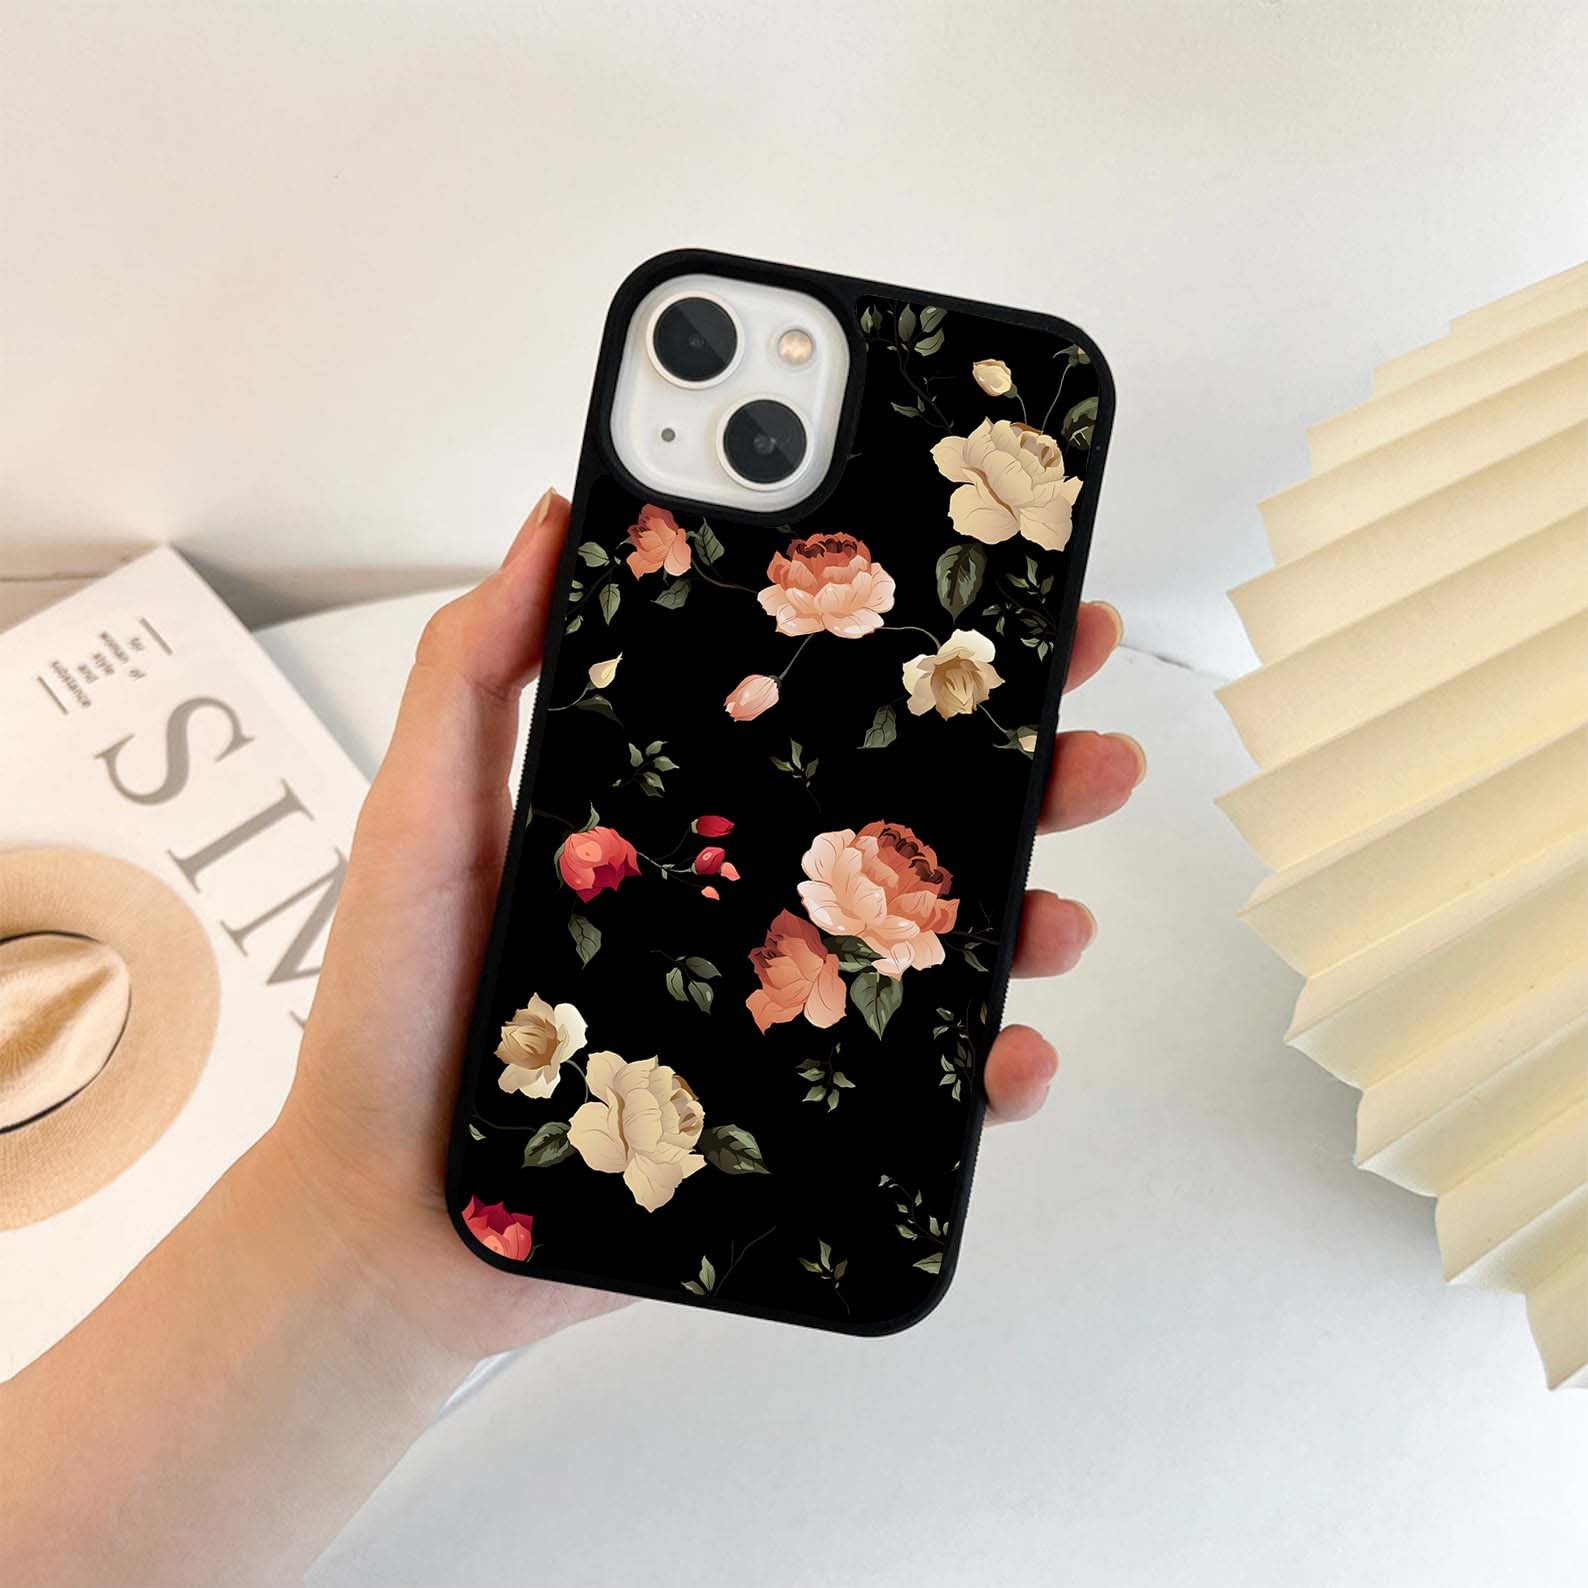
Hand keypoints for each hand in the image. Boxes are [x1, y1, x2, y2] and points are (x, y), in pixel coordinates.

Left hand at [268, 489, 1144, 1361]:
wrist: (395, 1215)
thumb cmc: (403, 1013)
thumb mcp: (427, 816)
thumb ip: (475, 670)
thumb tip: (550, 518)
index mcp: (687, 813)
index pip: (815, 714)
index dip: (901, 647)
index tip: (981, 583)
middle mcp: (750, 899)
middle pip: (907, 812)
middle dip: (1012, 756)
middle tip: (1077, 707)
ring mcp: (781, 1007)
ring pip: (941, 943)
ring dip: (1027, 908)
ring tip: (1062, 899)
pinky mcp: (797, 1116)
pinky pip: (921, 1090)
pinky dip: (987, 1074)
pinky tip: (1013, 1054)